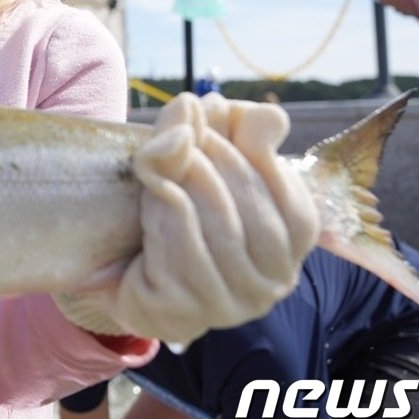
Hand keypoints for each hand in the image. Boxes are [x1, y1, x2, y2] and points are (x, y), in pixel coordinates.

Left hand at [56, 93, 318, 344]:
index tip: (210, 109)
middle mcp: (274, 280)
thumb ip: (228, 129)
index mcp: (293, 241)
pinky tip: (151, 191)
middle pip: (248, 204)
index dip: (245, 142)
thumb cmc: (179, 208)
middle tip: (179, 129)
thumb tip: (239, 106)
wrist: (124, 269)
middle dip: (209, 156)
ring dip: (184, 178)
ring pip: (216, 225)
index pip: (284, 186)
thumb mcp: (206, 160)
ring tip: (158, 153)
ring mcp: (234, 303)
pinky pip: (181, 250)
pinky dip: (165, 210)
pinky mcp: (188, 312)